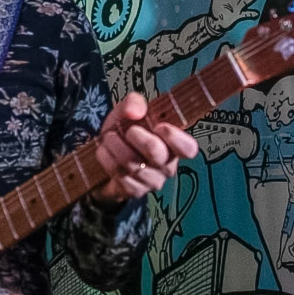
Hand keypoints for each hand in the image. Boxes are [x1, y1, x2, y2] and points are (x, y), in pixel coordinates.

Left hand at [94, 93, 198, 207]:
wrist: (105, 157)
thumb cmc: (125, 132)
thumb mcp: (128, 112)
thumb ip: (133, 103)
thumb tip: (134, 110)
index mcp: (174, 145)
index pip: (188, 148)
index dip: (175, 137)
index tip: (159, 126)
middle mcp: (167, 165)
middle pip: (157, 153)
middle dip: (136, 137)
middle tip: (128, 130)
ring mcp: (152, 181)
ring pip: (133, 164)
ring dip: (115, 146)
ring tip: (109, 137)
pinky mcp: (135, 191)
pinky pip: (120, 174)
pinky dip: (107, 159)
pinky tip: (104, 151)